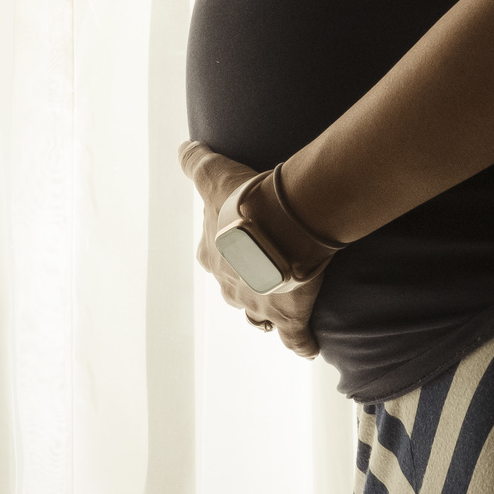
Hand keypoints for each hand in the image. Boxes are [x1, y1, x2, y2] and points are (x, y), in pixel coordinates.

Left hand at [178, 140, 330, 357]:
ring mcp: (259, 306)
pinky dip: (303, 343)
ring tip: (282, 301)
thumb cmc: (243, 200)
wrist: (279, 224)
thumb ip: (195, 161)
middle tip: (266, 267)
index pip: (214, 256)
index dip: (227, 250)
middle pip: (236, 288)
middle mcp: (230, 286)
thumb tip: (183, 148)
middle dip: (247, 282)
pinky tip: (309, 345)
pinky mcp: (289, 318)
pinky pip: (295, 340)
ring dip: (267, 311)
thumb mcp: (213, 174)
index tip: (242, 239)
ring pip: (259, 316)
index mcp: (212, 256)